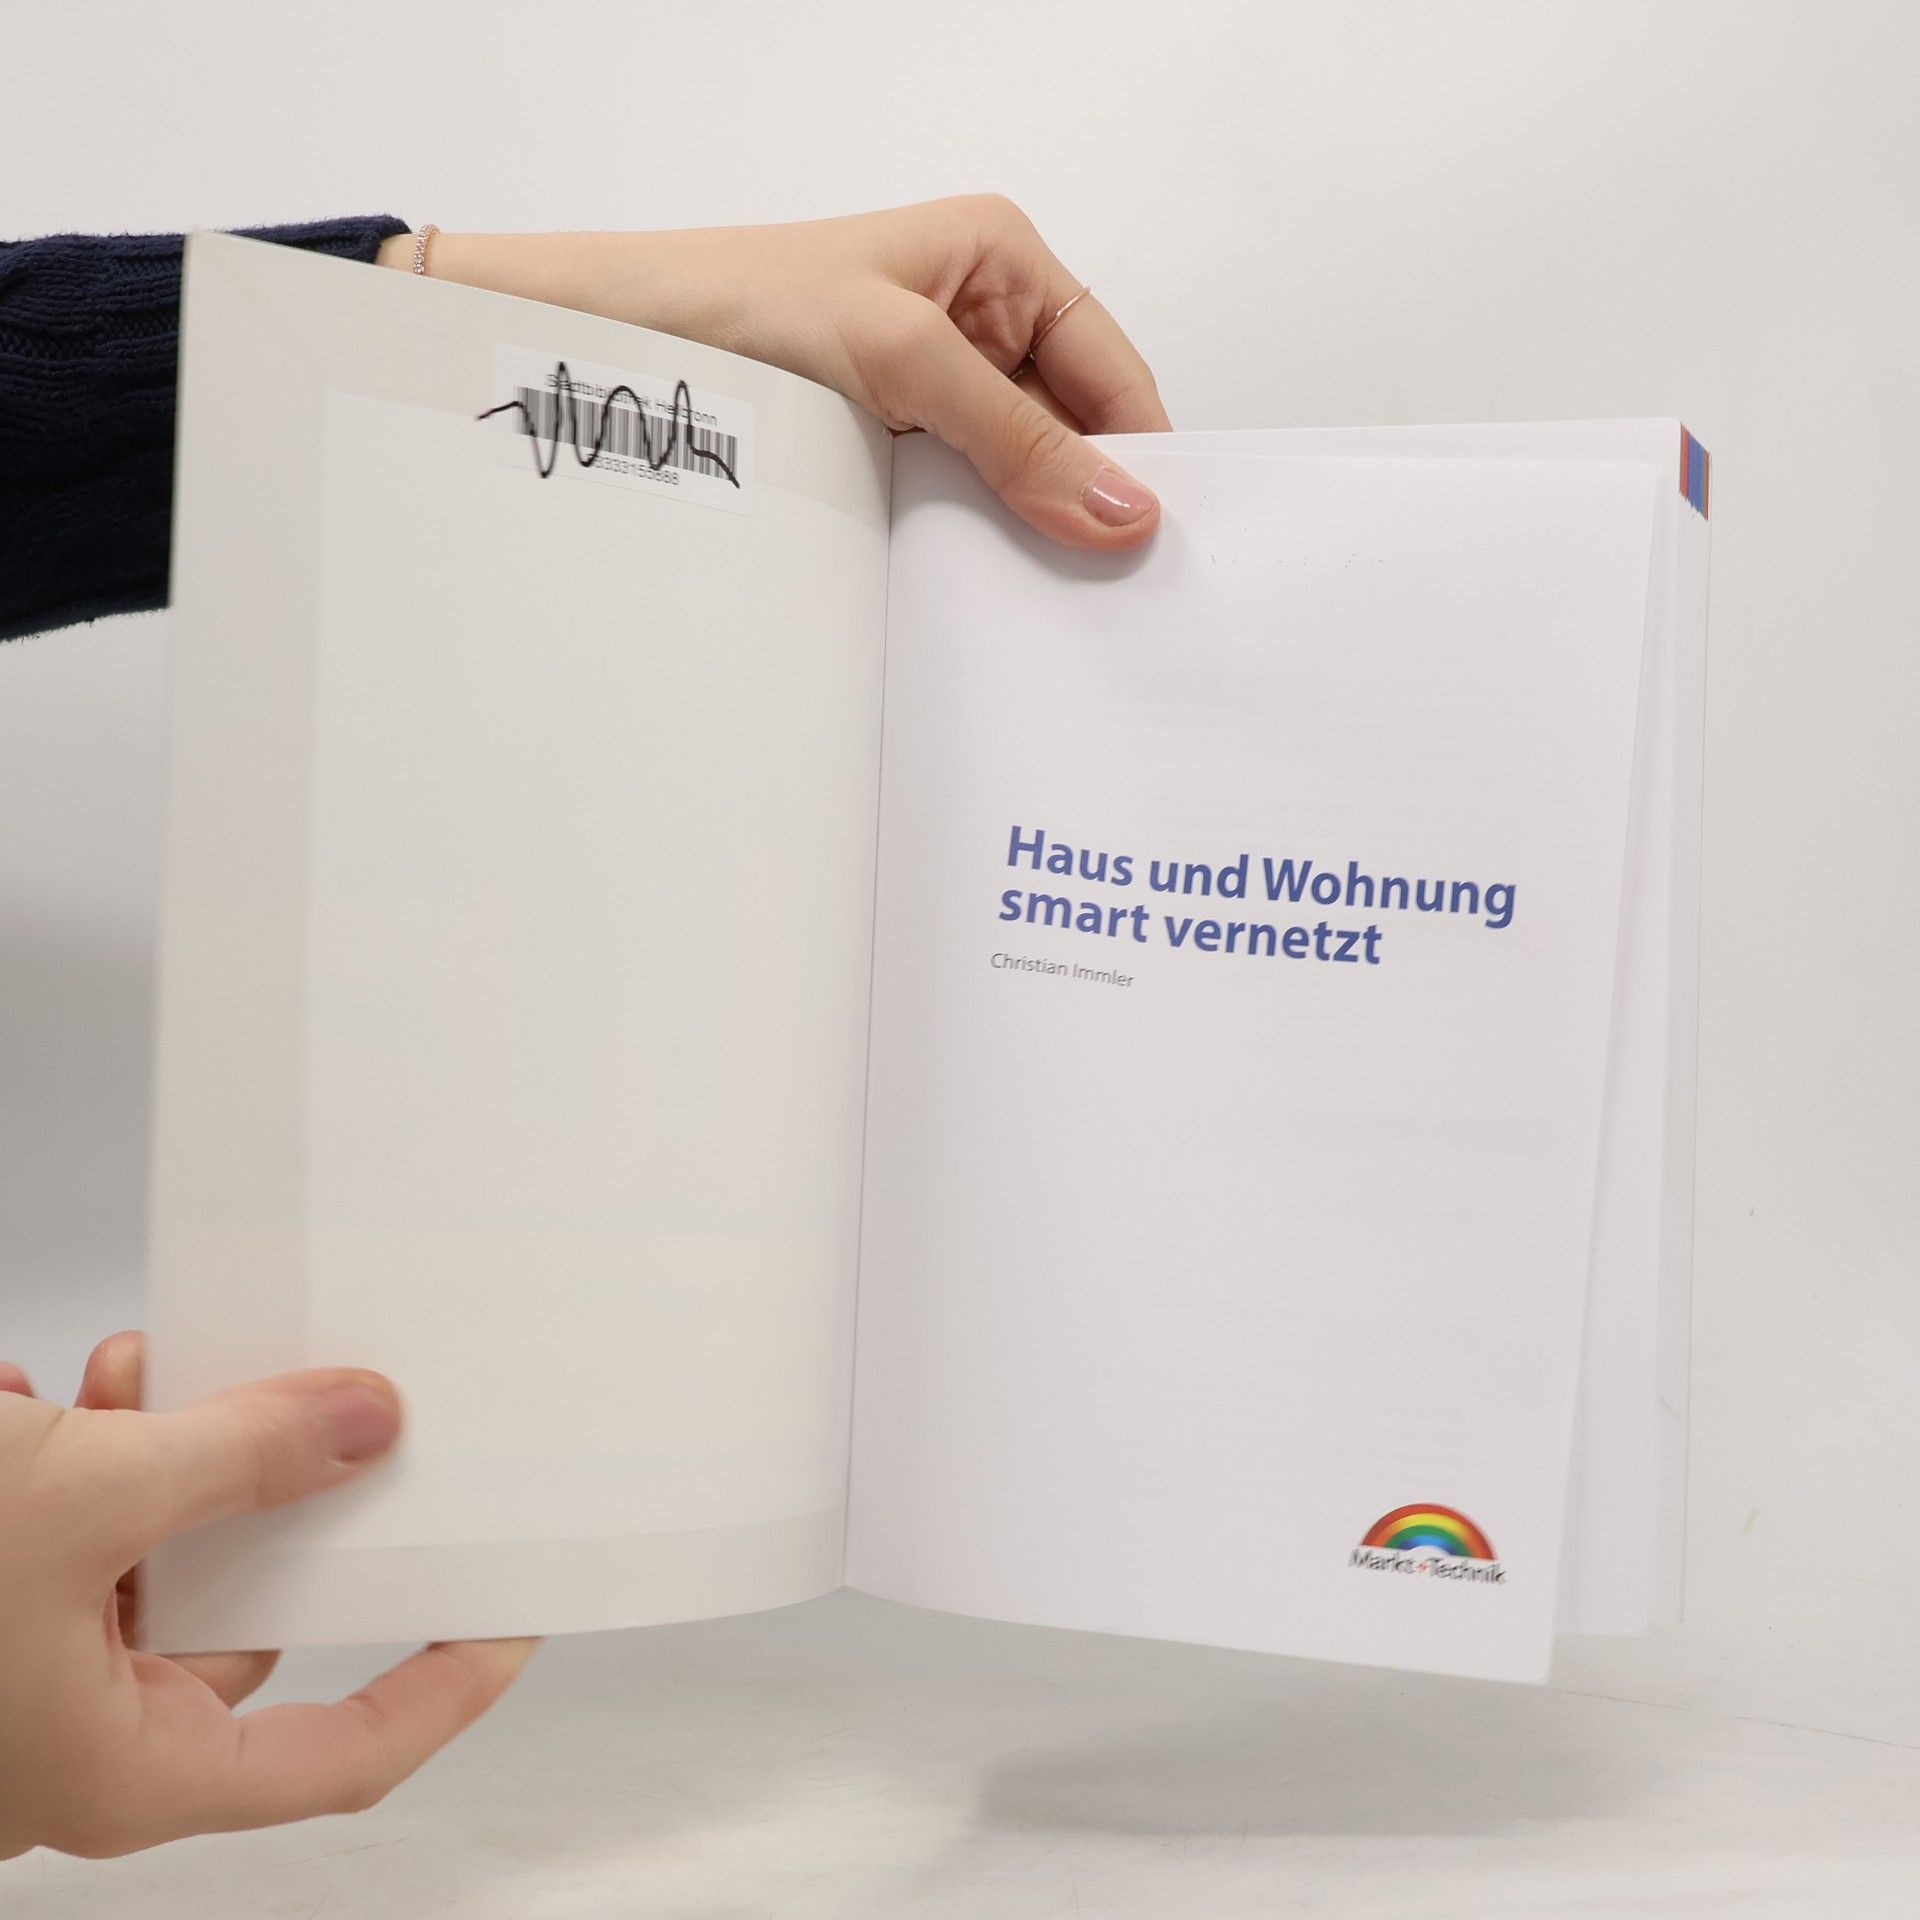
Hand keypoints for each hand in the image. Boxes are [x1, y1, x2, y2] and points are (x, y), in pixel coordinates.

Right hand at [0, 1334, 535, 1859]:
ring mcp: (29, 1683)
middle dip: (262, 1493)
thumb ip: (234, 1461)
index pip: (344, 1753)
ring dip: (147, 1454)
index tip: (514, 1615)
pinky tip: (44, 1399)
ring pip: (148, 1557)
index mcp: (129, 1770)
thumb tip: (364, 1427)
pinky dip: (72, 1459)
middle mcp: (83, 1740)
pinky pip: (69, 1539)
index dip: (447, 1686)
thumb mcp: (80, 1500)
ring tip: (138, 1373)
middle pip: (242, 1622)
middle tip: (304, 1409)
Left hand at [382, 195, 1171, 548]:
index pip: (1112, 374)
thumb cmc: (727, 302)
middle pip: (1069, 433)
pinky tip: (976, 593)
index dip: (1143, 458)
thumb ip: (1017, 439)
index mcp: (998, 262)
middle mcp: (972, 321)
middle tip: (1112, 597)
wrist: (601, 344)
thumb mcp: (901, 359)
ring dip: (1026, 535)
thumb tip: (1121, 509)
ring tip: (1049, 607)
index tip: (1161, 547)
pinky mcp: (882, 446)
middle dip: (1086, 506)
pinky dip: (969, 548)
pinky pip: (954, 504)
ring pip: (1013, 478)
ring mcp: (926, 390)